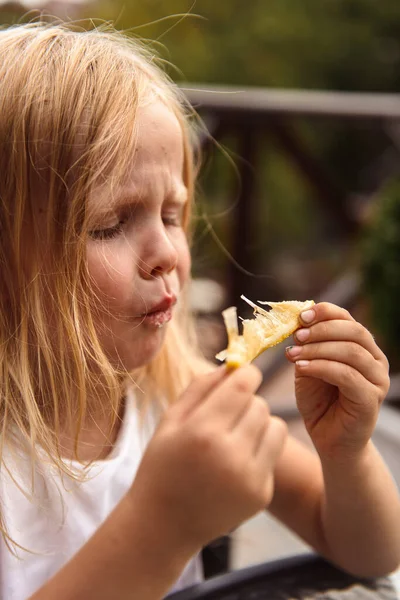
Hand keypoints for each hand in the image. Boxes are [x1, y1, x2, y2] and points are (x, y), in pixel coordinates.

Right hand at [128, 366, 286, 553]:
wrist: (164, 525)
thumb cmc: (162, 465)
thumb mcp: (170, 420)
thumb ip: (201, 386)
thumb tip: (234, 364)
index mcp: (203, 432)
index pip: (244, 385)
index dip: (246, 374)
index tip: (240, 376)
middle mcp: (231, 454)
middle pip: (261, 404)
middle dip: (247, 401)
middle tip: (228, 412)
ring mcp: (250, 478)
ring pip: (276, 425)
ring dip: (259, 423)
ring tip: (235, 435)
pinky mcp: (261, 494)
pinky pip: (274, 453)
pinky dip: (260, 449)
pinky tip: (236, 462)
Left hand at [285, 302, 389, 459]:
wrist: (329, 440)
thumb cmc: (319, 402)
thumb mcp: (308, 368)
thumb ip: (307, 347)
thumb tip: (298, 325)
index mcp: (362, 347)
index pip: (348, 319)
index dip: (325, 312)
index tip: (300, 315)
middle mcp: (375, 360)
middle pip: (354, 331)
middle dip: (321, 329)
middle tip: (296, 335)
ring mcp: (377, 380)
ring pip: (351, 351)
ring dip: (318, 348)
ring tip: (293, 354)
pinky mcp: (370, 399)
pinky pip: (346, 375)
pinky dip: (321, 367)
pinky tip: (301, 368)